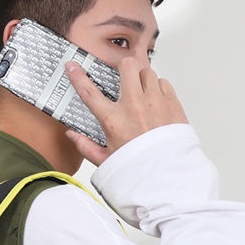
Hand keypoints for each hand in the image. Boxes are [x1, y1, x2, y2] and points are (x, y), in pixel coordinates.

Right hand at [65, 59, 187, 165]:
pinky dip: (158, 88)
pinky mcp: (172, 103)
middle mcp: (134, 106)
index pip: (90, 93)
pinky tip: (155, 102)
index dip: (78, 77)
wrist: (167, 178)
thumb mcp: (107, 161)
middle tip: (123, 77)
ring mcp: (155, 102)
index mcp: (114, 121)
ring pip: (147, 72)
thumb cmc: (139, 169)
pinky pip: (164, 82)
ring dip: (142, 79)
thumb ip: (87, 147)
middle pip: (127, 66)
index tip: (72, 67)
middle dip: (124, 68)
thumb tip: (72, 135)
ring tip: (142, 95)